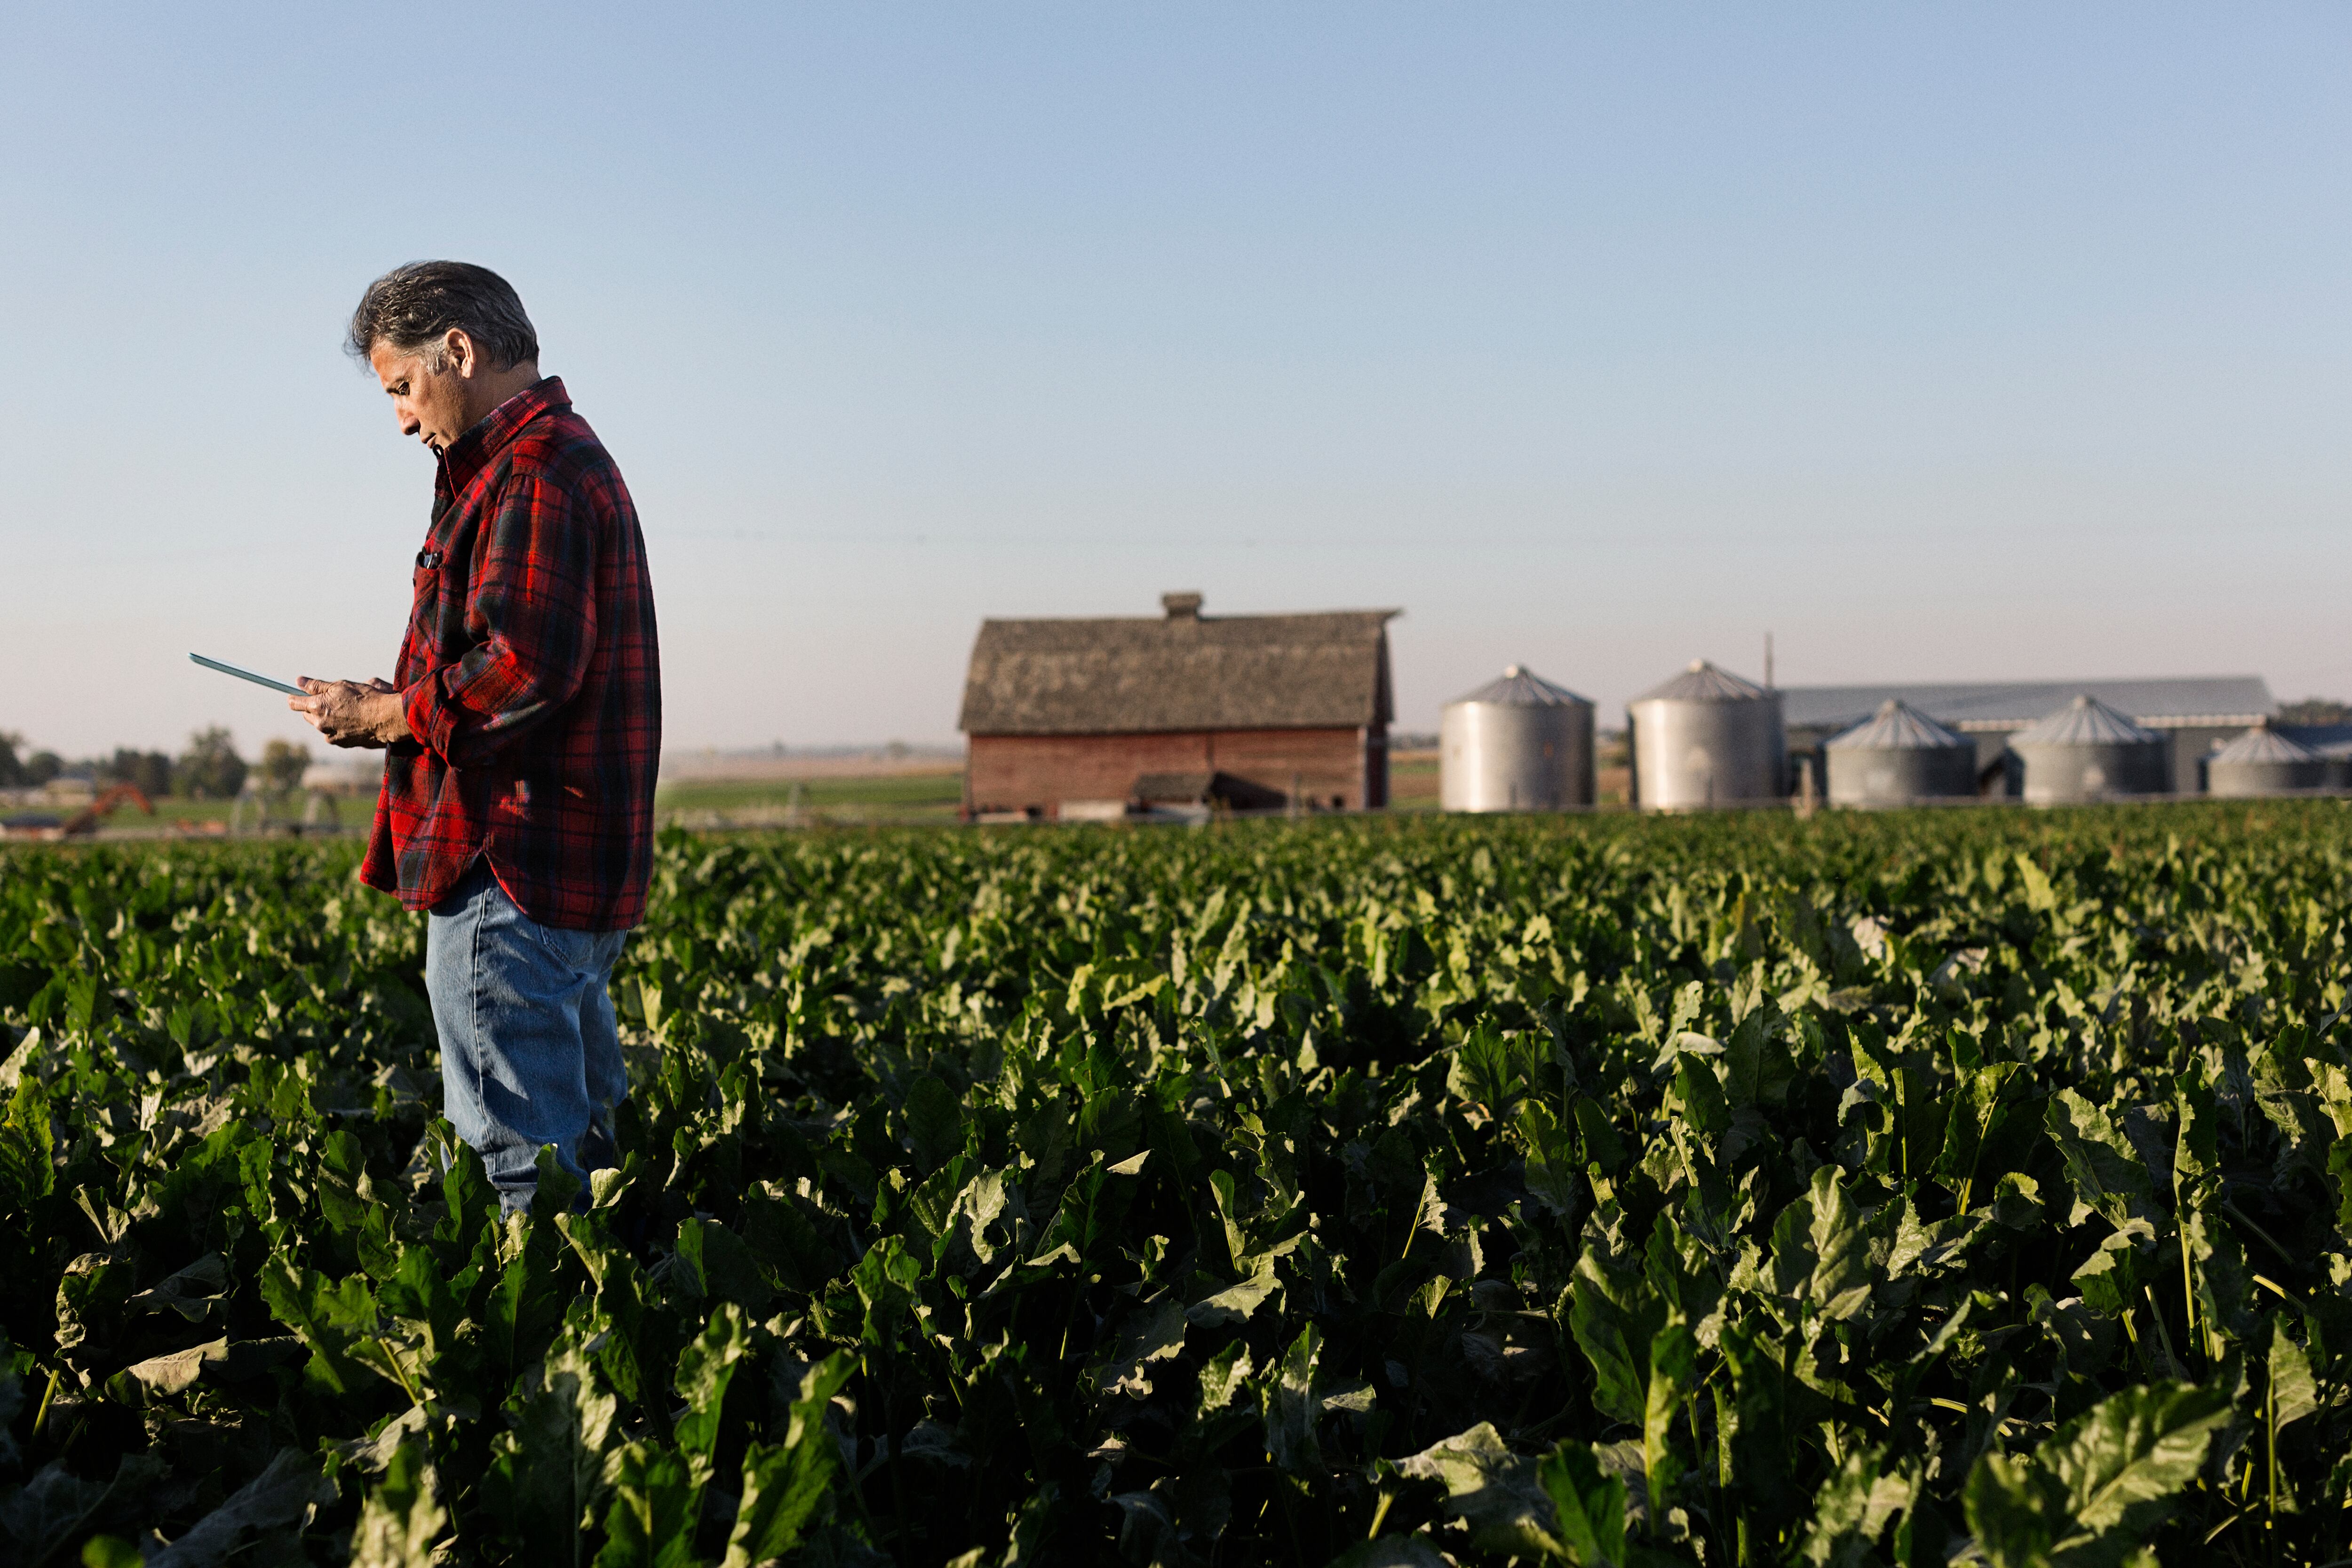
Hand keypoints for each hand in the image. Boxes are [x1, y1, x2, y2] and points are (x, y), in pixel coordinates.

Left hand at [291, 677, 410, 748]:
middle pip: (307, 714)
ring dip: (327, 718)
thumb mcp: (340, 686)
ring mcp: (330, 735)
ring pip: (321, 725)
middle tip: (331, 700)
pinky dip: (337, 728)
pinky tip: (351, 721)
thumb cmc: (365, 698)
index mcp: (317, 707)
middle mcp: (320, 723)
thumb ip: (316, 685)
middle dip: (314, 707)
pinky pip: (332, 734)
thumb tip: (298, 681)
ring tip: (345, 710)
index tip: (296, 693)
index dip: (294, 697)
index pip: (294, 703)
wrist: (385, 719)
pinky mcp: (341, 743)